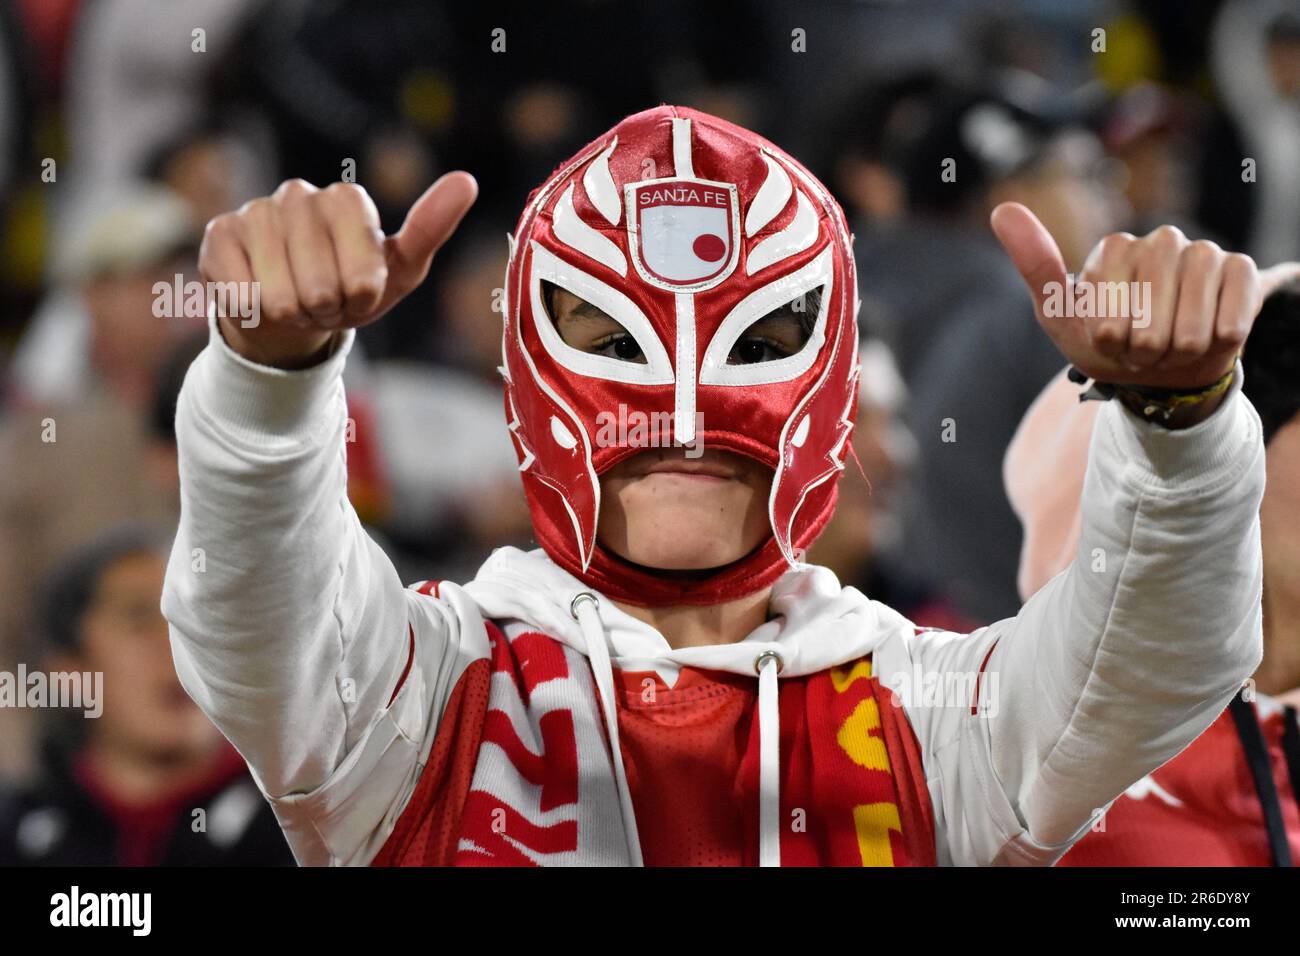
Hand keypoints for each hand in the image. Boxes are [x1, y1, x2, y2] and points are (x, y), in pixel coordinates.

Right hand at [200, 172, 477, 367]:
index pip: (362, 268)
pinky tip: (259, 296)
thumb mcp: (400, 269)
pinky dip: (256, 312)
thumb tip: (466, 180)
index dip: (361, 295)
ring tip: (296, 301)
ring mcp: (255, 212)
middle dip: (326, 310)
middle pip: (320, 286)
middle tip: (323, 302)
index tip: (359, 293)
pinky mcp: (219, 236)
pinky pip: (242, 294)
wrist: (294, 312)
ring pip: (280, 295)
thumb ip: (430, 227)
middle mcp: (299, 195)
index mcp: (348, 199)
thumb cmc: (351, 288)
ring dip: (292, 314)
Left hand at [990, 203, 1299, 388]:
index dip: (1108, 338)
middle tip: (1140, 348)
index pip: (1108, 310)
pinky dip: (1214, 344)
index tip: (1108, 339)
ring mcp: (1204, 253)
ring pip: (1190, 327)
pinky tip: (1210, 337)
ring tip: (1170, 347)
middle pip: (1150, 318)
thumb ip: (1035, 264)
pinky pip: (1230, 322)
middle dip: (1141, 349)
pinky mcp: (1241, 271)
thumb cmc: (1107, 342)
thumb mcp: (1059, 313)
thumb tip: (1001, 209)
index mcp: (1115, 247)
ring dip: (1177, 352)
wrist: (1160, 368)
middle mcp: (1161, 240)